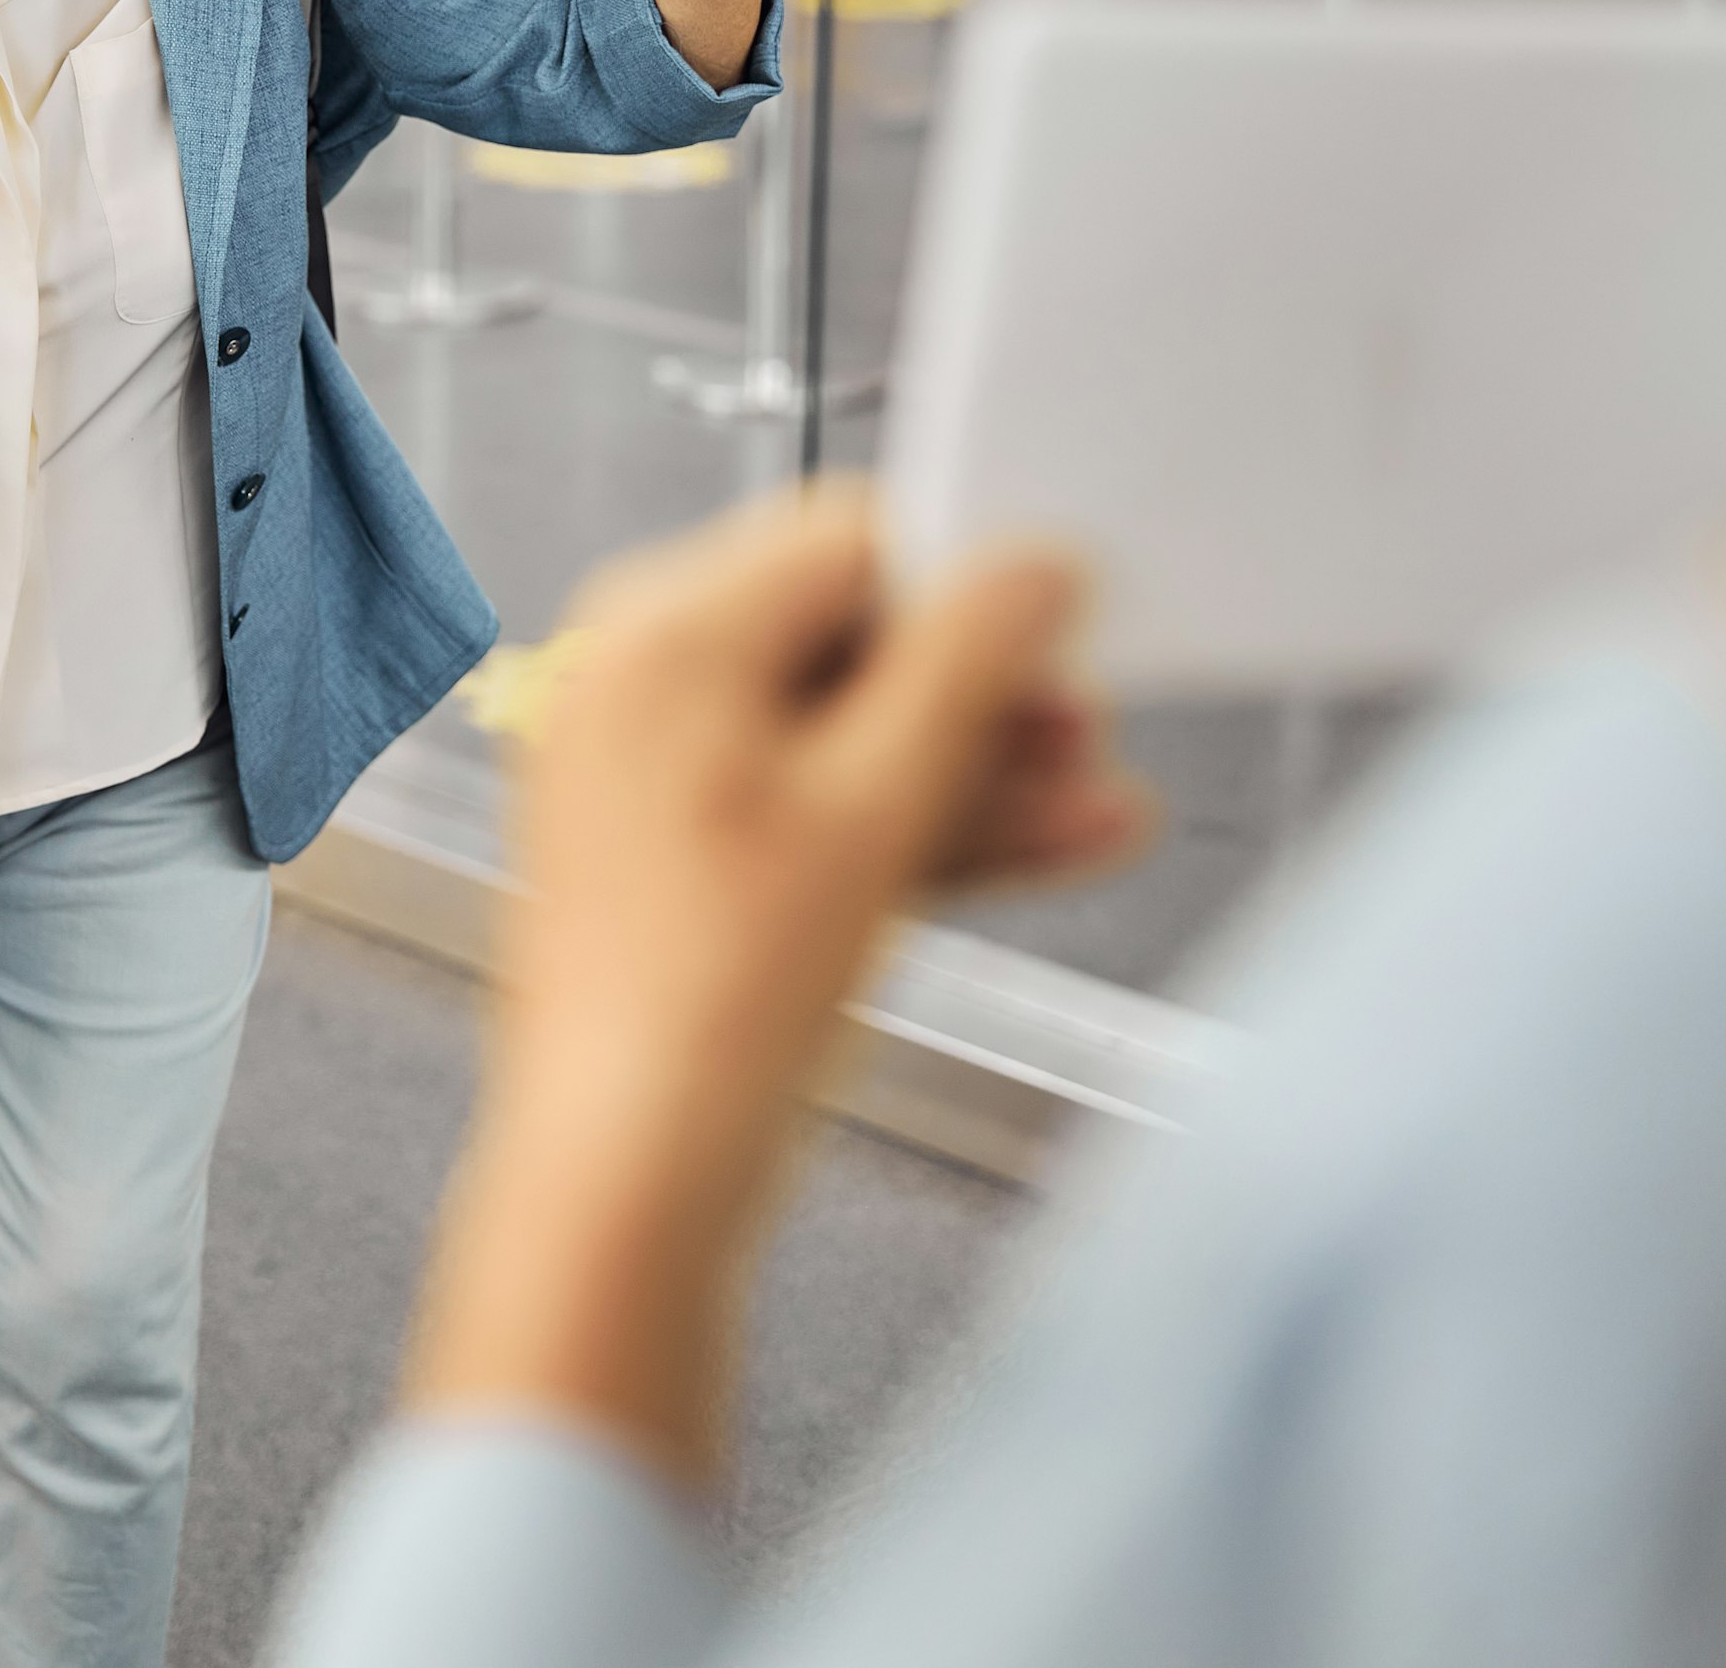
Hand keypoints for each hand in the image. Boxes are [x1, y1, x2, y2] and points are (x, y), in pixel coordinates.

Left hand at [407, 488, 1147, 1476]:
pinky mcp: (678, 855)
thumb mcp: (876, 805)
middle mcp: (637, 680)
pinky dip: (912, 828)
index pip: (848, 541)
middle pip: (851, 641)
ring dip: (973, 769)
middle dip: (984, 697)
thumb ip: (968, 664)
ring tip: (1098, 804)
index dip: (965, 584)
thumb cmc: (710, 1001)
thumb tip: (1034, 565)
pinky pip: (811, 807)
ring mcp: (651, 772)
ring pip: (844, 735)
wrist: (627, 1183)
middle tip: (1087, 729)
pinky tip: (1043, 848)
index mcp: (658, 633)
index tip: (1058, 632)